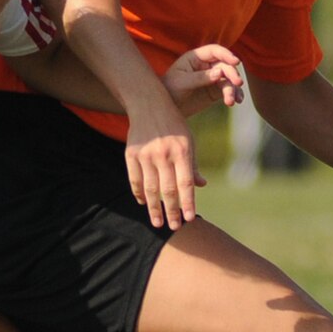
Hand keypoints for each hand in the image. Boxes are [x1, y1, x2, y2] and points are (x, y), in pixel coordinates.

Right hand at [125, 99, 203, 229]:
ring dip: (154, 208)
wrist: (148, 103)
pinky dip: (139, 194)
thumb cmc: (174, 125)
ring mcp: (146, 154)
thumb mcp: (189, 140)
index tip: (189, 219)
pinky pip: (135, 180)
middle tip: (174, 228)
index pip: (185, 184)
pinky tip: (143, 203)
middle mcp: (164, 154)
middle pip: (168, 190)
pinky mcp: (131, 154)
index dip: (187, 203)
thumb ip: (192, 165)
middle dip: (172, 211)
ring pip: (150, 189)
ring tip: (158, 223)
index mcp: (182, 151)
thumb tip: (201, 186)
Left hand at [163, 44, 245, 117]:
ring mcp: (213, 77)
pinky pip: (229, 89)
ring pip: (228, 79)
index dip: (226, 54)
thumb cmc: (170, 90)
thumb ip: (200, 77)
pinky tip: (236, 101)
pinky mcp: (216, 90)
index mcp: (196, 57)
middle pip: (225, 65)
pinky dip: (234, 94)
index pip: (214, 51)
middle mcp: (206, 65)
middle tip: (237, 83)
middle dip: (232, 74)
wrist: (168, 107)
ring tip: (231, 101)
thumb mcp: (182, 83)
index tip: (236, 62)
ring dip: (233, 89)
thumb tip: (219, 73)